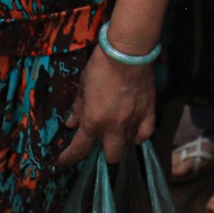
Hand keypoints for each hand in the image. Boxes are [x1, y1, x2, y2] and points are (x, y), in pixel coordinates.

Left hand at [56, 47, 155, 165]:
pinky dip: (139, 135)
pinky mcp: (149, 110)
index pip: (80, 148)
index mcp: (94, 121)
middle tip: (99, 142)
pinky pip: (146, 132)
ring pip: (129, 144)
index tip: (64, 160)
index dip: (69, 157)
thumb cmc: (100, 68)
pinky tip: (135, 131)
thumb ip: (78, 109)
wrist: (127, 53)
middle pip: (112, 155)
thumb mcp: (82, 88)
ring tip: (117, 133)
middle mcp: (114, 126)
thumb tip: (72, 124)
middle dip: (103, 153)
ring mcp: (134, 120)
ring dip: (121, 141)